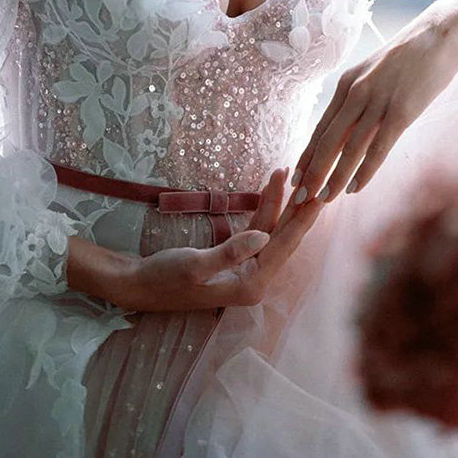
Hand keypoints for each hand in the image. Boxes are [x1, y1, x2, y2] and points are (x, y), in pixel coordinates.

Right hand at [100, 167, 327, 312]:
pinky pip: (255, 229)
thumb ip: (231, 252)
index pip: (283, 247)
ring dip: (278, 202)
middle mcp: (253, 279)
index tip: (319, 196)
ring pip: (270, 230)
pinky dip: (263, 208)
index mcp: (250, 285)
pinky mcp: (234, 256)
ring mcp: (245, 268)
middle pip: (283, 238)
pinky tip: (271, 189)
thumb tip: (265, 236)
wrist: (138, 285)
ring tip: (287, 172)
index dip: (302, 220)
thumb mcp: (196, 266)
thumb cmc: (164, 278)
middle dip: (297, 207)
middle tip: (316, 178)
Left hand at [289, 3, 457, 204]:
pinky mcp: (402, 110)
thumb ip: (362, 95)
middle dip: (312, 172)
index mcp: (347, 83)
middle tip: (300, 198)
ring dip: (335, 177)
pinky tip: (356, 187)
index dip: (307, 154)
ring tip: (325, 200)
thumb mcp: (376, 72)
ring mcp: (378, 101)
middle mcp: (356, 92)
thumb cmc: (412, 54)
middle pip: (327, 140)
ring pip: (349, 148)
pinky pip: (378, 147)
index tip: (296, 177)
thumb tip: (353, 122)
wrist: (441, 32)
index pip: (321, 126)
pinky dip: (365, 171)